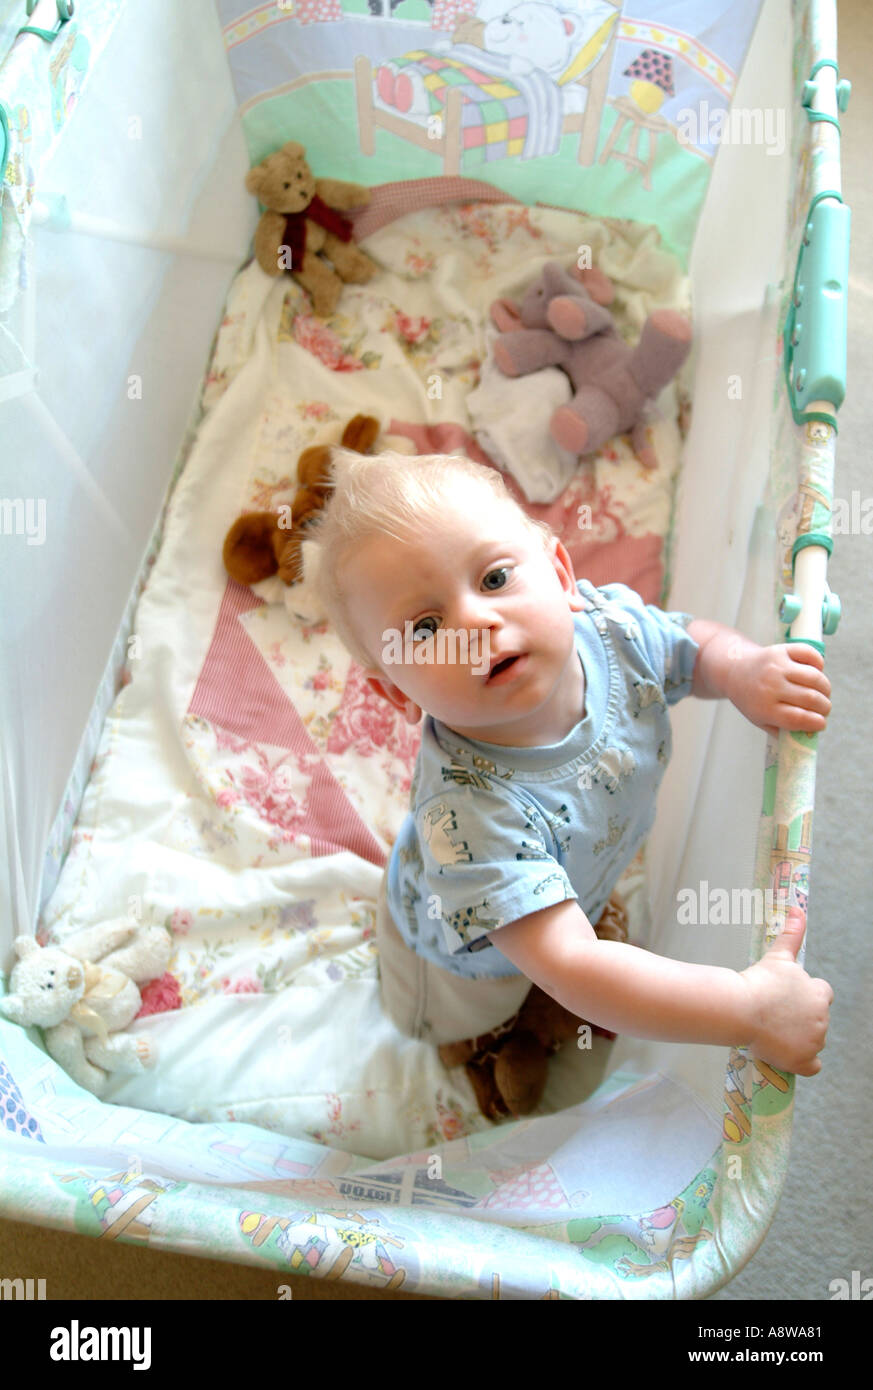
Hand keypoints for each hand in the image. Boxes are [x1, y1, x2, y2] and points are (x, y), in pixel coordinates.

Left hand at [729, 643, 830, 736]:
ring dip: (826, 688)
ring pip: (815, 677)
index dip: (817, 723)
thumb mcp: (761, 720)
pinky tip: (816, 672)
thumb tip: (812, 734)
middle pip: (811, 698)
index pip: (799, 718)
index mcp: (764, 708)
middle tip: (824, 709)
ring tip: (823, 693)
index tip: (822, 724)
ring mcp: (777, 666)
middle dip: (825, 707)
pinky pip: (810, 654)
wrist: (734, 671)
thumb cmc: (751, 700)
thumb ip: (784, 730)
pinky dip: (819, 663)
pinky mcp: (782, 650)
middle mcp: (771, 686)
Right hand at [740, 907, 831, 1074]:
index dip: (805, 998)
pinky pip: (812, 1067)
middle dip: (800, 1018)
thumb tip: (797, 906)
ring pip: (812, 1041)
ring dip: (798, 1038)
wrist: (742, 1008)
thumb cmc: (758, 981)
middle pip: (817, 1020)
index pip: (822, 995)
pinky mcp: (803, 1060)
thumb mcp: (778, 956)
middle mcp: (823, 1018)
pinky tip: (786, 1055)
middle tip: (774, 1015)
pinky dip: (802, 1063)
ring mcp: (814, 1041)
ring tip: (771, 1031)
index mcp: (820, 993)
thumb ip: (792, 932)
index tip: (787, 999)